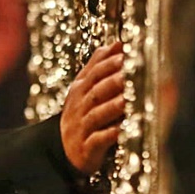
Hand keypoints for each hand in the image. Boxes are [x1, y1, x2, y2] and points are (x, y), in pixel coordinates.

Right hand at [60, 41, 124, 175]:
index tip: (124, 53)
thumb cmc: (81, 114)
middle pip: (95, 91)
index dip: (108, 63)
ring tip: (127, 100)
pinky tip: (120, 130)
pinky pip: (97, 140)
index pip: (93, 73)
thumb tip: (116, 44)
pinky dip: (108, 135)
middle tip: (129, 72)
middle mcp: (79, 106)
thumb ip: (98, 66)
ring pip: (96, 115)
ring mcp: (81, 127)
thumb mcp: (85, 88)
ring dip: (111, 107)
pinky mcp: (86, 148)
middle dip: (112, 81)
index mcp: (80, 89)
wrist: (65, 149)